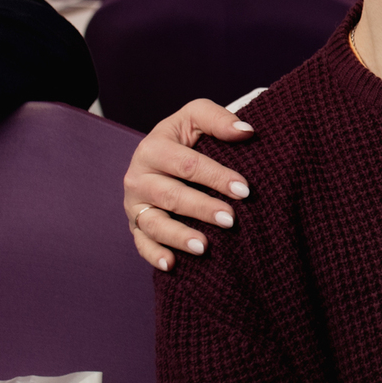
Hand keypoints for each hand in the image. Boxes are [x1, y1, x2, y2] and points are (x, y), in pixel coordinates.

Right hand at [125, 99, 256, 271]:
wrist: (162, 155)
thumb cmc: (186, 137)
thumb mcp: (196, 118)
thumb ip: (218, 120)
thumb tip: (246, 131)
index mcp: (153, 148)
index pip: (187, 164)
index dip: (216, 177)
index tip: (244, 189)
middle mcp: (138, 177)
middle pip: (172, 196)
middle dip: (202, 208)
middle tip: (231, 219)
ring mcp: (135, 204)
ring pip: (154, 223)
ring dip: (179, 236)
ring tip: (205, 247)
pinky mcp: (135, 225)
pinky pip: (141, 243)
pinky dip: (154, 255)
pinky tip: (171, 264)